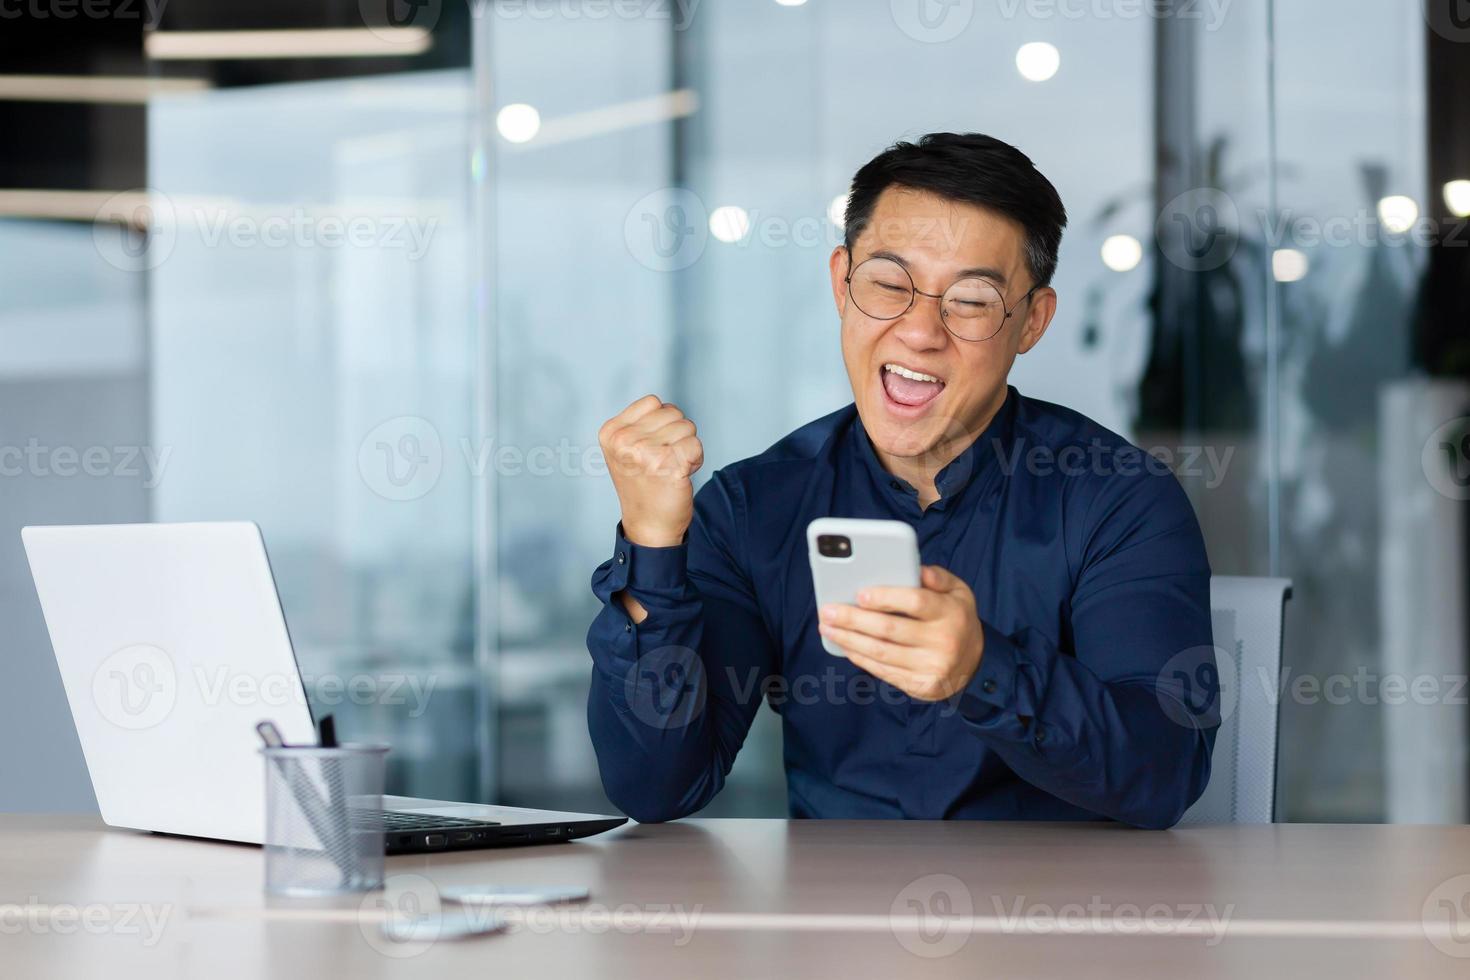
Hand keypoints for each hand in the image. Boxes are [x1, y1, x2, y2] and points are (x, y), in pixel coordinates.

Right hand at [599, 394, 703, 547]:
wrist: (648, 525)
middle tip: (663, 462)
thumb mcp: (625, 450)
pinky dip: (696, 459)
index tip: (653, 447)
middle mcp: (623, 441)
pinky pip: (696, 445)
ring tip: (671, 468)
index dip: (662, 422)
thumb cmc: (642, 484)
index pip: (653, 402)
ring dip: (687, 447)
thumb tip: (665, 406)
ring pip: (687, 426)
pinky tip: (682, 474)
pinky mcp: (667, 466)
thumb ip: (638, 424)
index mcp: (611, 432)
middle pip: (673, 412)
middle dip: (677, 435)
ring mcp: (644, 453)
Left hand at [817, 565, 984, 701]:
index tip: (859, 594)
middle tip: (827, 611)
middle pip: (890, 629)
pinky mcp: (921, 686)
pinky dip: (860, 658)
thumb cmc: (956, 619)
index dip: (885, 597)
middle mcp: (943, 641)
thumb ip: (937, 577)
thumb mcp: (958, 591)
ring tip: (827, 627)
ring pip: (881, 652)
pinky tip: (845, 646)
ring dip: (849, 640)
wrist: (975, 663)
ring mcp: (932, 667)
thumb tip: (916, 569)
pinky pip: (884, 671)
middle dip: (853, 620)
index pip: (915, 602)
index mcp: (951, 613)